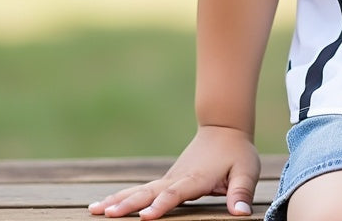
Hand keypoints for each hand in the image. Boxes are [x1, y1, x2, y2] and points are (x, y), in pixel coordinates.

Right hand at [88, 125, 260, 218]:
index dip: (162, 204)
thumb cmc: (237, 152)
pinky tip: (102, 206)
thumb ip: (242, 192)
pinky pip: (142, 191)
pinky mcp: (165, 181)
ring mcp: (169, 178)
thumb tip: (242, 214)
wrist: (224, 128)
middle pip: (151, 191)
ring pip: (141, 190)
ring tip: (95, 210)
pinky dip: (122, 197)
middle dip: (130, 204)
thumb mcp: (247, 170)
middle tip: (107, 213)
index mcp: (197, 177)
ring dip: (119, 200)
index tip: (146, 215)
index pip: (177, 193)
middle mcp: (178, 178)